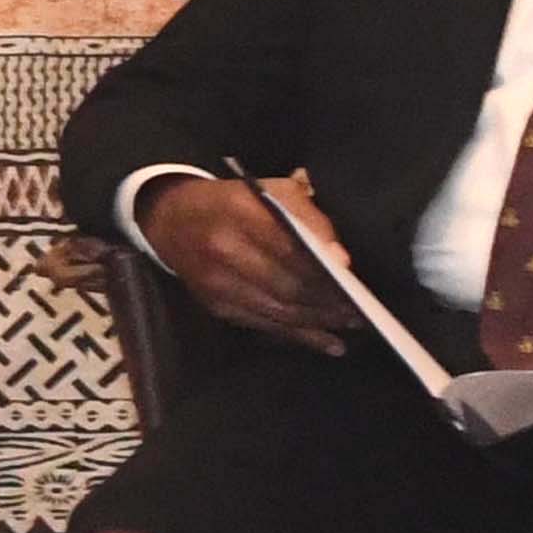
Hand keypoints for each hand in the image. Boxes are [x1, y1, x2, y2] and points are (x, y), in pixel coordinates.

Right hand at [136, 172, 348, 350]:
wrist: (170, 220)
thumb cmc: (231, 202)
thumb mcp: (268, 190)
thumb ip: (306, 216)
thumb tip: (340, 259)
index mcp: (238, 212)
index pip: (290, 246)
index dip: (324, 267)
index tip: (354, 280)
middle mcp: (224, 250)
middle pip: (287, 285)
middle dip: (329, 302)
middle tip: (362, 311)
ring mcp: (217, 284)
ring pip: (280, 311)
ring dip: (320, 322)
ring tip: (351, 325)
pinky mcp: (216, 306)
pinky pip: (266, 326)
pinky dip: (300, 337)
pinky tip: (329, 343)